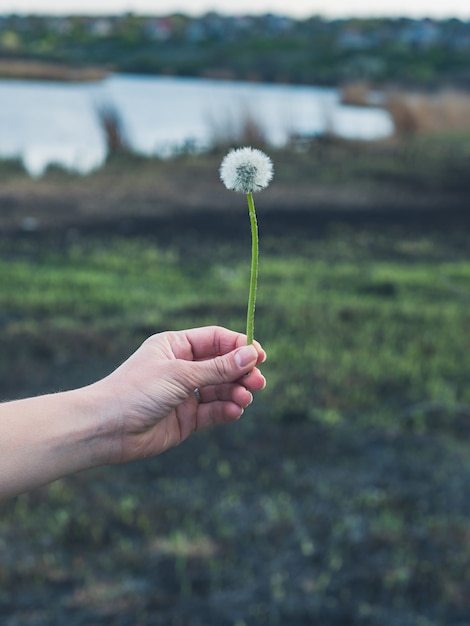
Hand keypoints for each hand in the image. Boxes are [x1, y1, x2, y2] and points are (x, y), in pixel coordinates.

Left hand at [92, 326, 265, 463]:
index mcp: (175, 346)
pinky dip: (226, 410)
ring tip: (245, 398)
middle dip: (241, 372)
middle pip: (222, 365)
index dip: (238, 346)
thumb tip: (251, 354)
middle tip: (258, 382)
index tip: (259, 356)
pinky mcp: (186, 419)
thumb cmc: (136, 391)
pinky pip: (213, 412)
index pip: (215, 340)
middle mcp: (181, 368)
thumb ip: (218, 368)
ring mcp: (184, 394)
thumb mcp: (180, 374)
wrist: (106, 428)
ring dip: (236, 392)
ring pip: (220, 390)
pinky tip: (234, 411)